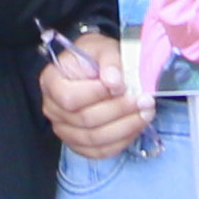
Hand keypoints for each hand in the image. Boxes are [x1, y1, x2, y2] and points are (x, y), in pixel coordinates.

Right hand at [40, 31, 151, 157]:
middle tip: (145, 101)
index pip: (69, 98)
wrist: (97, 68)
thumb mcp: (102, 47)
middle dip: (120, 111)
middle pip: (85, 120)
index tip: (122, 85)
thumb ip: (109, 61)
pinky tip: (136, 127)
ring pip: (94, 139)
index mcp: (51, 81)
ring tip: (146, 113)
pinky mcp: (79, 144)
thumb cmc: (96, 56)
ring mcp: (64, 129)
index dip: (96, 95)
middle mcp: (53, 109)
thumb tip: (114, 82)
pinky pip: (99, 151)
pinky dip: (121, 141)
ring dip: (125, 128)